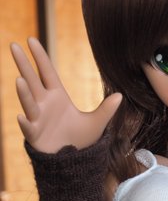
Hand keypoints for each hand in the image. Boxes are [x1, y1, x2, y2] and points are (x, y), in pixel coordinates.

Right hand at [10, 37, 121, 152]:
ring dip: (24, 92)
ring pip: (29, 102)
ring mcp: (37, 119)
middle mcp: (44, 104)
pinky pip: (28, 127)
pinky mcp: (35, 135)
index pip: (47, 72)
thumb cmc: (81, 139)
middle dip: (23, 64)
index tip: (30, 39)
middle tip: (13, 46)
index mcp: (57, 97)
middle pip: (32, 80)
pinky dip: (25, 123)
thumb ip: (106, 110)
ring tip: (20, 80)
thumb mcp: (96, 123)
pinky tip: (21, 116)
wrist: (73, 161)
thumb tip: (120, 95)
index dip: (39, 57)